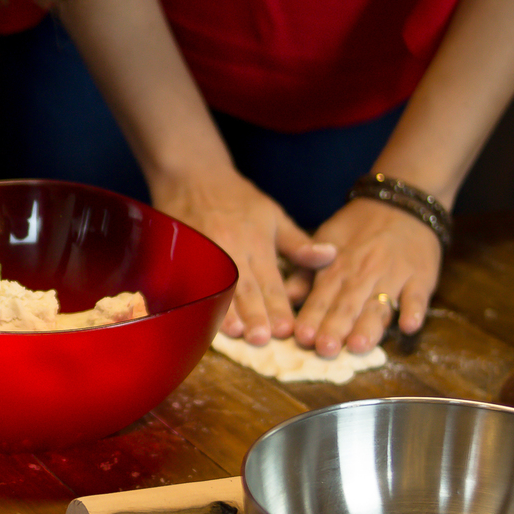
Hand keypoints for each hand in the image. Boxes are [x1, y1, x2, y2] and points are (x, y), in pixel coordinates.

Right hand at [150, 168, 335, 344]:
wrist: (193, 174)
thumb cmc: (236, 198)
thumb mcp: (273, 215)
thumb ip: (299, 243)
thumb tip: (330, 256)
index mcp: (257, 243)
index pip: (271, 281)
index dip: (279, 306)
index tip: (287, 329)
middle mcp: (232, 250)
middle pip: (245, 288)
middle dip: (254, 314)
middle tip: (263, 339)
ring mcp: (205, 253)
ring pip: (218, 287)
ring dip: (225, 311)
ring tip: (235, 332)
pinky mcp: (183, 254)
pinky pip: (190, 282)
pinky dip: (197, 301)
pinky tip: (200, 318)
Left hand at [289, 199, 440, 356]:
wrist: (401, 204)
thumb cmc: (357, 230)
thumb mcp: (324, 241)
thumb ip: (305, 272)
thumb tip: (283, 296)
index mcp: (337, 267)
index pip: (322, 297)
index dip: (312, 317)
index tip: (301, 337)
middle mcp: (363, 274)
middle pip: (348, 306)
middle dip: (336, 328)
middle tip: (325, 349)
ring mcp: (394, 276)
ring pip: (379, 305)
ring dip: (369, 326)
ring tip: (358, 345)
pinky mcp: (421, 277)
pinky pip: (418, 296)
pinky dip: (414, 311)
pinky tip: (408, 327)